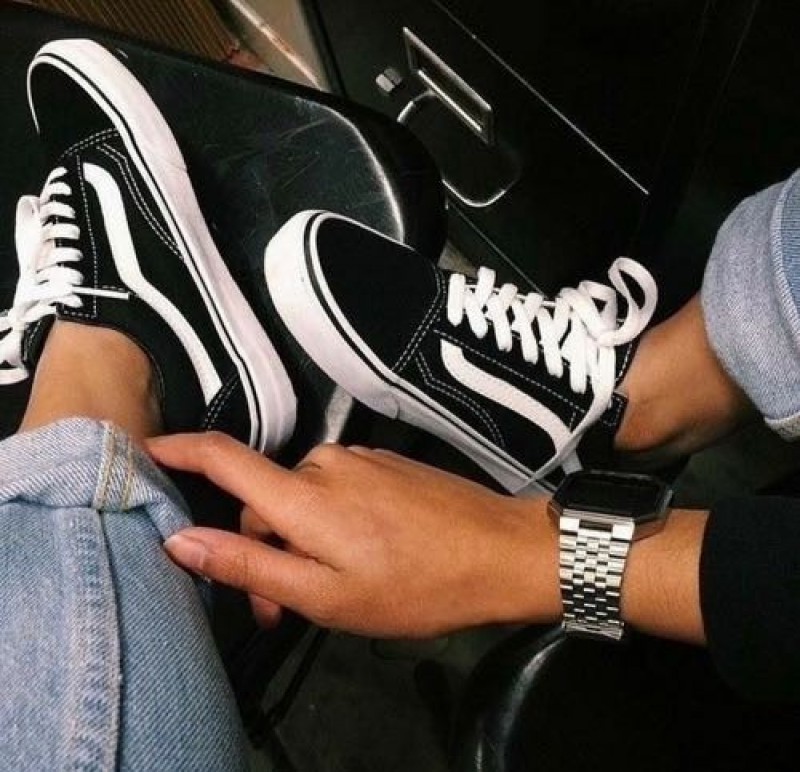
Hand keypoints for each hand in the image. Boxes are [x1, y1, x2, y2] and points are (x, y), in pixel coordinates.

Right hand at [147, 432, 560, 637]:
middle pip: (264, 500)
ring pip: (302, 501)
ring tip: (335, 589)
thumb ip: (250, 564)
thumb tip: (181, 538)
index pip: (223, 457)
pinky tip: (366, 558)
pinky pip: (336, 491)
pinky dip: (331, 525)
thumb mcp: (326, 595)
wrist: (501, 551)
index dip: (178, 451)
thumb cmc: (414, 585)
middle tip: (286, 610)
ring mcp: (359, 459)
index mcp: (302, 496)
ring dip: (301, 543)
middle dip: (263, 552)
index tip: (146, 452)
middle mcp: (324, 463)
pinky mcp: (384, 464)